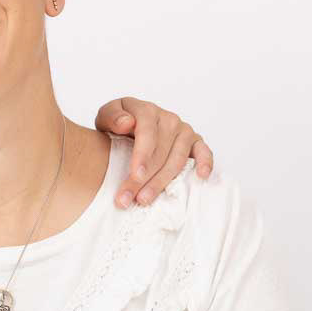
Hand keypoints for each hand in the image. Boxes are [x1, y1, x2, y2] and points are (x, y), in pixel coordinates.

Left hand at [95, 97, 213, 207]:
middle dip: (145, 178)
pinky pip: (204, 152)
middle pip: (160, 152)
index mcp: (147, 111)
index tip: (135, 175)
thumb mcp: (106, 116)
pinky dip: (206, 163)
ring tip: (145, 199)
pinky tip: (201, 177)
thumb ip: (112, 117)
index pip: (147, 133)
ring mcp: (184, 131)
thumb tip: (126, 123)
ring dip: (162, 182)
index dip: (142, 155)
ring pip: (177, 160)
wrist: (128, 124)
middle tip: (129, 198)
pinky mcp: (195, 142)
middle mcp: (168, 119)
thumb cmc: (117, 123)